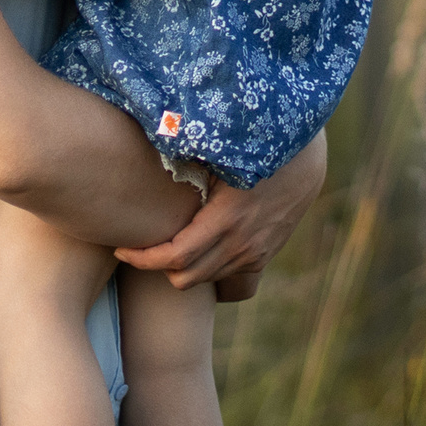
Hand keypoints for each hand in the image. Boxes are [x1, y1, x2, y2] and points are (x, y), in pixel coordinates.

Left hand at [112, 131, 325, 291]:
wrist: (304, 160)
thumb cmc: (253, 147)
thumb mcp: (218, 152)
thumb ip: (183, 157)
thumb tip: (143, 144)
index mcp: (227, 219)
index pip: (175, 256)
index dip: (143, 258)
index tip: (121, 248)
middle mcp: (242, 245)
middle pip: (186, 278)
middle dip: (157, 266)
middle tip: (140, 246)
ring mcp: (256, 254)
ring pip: (206, 281)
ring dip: (182, 269)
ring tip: (165, 245)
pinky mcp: (264, 256)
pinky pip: (231, 280)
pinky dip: (208, 271)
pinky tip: (197, 253)